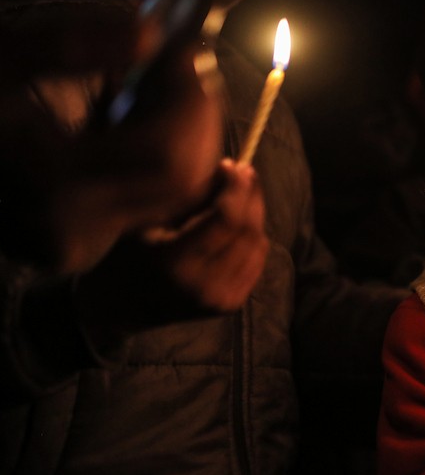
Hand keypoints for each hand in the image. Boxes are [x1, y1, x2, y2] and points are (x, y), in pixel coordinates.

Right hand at [0, 8, 222, 272]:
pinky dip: (165, 157)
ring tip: (162, 84)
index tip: (184, 51)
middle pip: (184, 180)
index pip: (167, 156)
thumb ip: (65, 45)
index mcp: (54, 193)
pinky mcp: (86, 242)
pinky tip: (143, 114)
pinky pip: (156, 203)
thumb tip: (150, 37)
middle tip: (184, 63)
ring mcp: (82, 246)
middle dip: (195, 116)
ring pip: (179, 195)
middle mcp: (75, 235)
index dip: (189, 101)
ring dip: (186, 135)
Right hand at [76, 159, 268, 332]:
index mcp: (175, 262)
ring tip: (243, 194)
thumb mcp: (143, 224)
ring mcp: (219, 299)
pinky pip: (256, 263)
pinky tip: (242, 223)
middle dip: (250, 196)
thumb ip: (186, 201)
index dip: (235, 188)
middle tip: (243, 173)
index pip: (226, 218)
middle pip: (246, 230)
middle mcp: (202, 285)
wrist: (117, 310)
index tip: (230, 165)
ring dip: (255, 215)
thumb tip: (227, 170)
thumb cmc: (123, 256)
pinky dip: (254, 238)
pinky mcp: (229, 306)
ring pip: (257, 245)